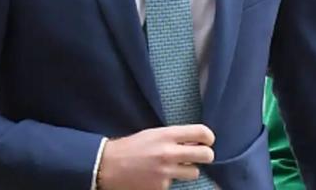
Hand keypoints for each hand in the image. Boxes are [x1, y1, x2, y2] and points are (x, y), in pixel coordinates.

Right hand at [97, 124, 214, 189]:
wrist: (106, 166)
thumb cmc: (131, 147)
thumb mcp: (154, 134)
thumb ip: (175, 137)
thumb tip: (196, 142)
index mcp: (167, 135)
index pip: (202, 132)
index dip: (209, 137)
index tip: (207, 141)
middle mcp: (169, 153)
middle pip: (206, 155)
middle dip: (206, 156)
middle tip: (200, 157)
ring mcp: (165, 173)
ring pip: (194, 173)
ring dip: (188, 171)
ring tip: (173, 168)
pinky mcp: (160, 188)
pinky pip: (174, 185)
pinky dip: (168, 182)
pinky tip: (156, 177)